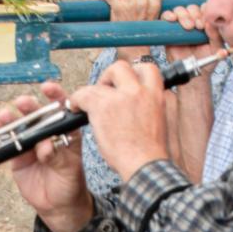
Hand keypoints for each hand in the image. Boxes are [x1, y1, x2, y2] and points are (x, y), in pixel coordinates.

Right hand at [0, 87, 92, 231]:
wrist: (58, 206)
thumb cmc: (70, 184)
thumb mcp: (69, 170)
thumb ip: (58, 157)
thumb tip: (45, 147)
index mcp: (65, 132)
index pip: (61, 108)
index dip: (55, 95)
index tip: (47, 88)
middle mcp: (47, 134)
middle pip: (37, 114)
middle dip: (29, 106)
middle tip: (22, 103)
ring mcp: (31, 143)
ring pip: (19, 126)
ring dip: (11, 119)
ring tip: (4, 117)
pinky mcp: (18, 155)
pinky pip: (7, 142)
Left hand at [80, 55, 177, 182]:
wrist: (144, 164)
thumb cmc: (149, 152)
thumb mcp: (157, 121)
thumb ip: (146, 106)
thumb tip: (134, 104)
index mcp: (156, 94)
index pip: (147, 69)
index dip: (133, 72)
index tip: (125, 81)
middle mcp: (139, 90)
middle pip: (120, 67)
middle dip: (109, 76)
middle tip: (104, 91)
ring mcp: (121, 97)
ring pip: (99, 82)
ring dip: (91, 92)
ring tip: (88, 105)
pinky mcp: (103, 106)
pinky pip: (84, 94)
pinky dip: (76, 100)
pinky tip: (76, 108)